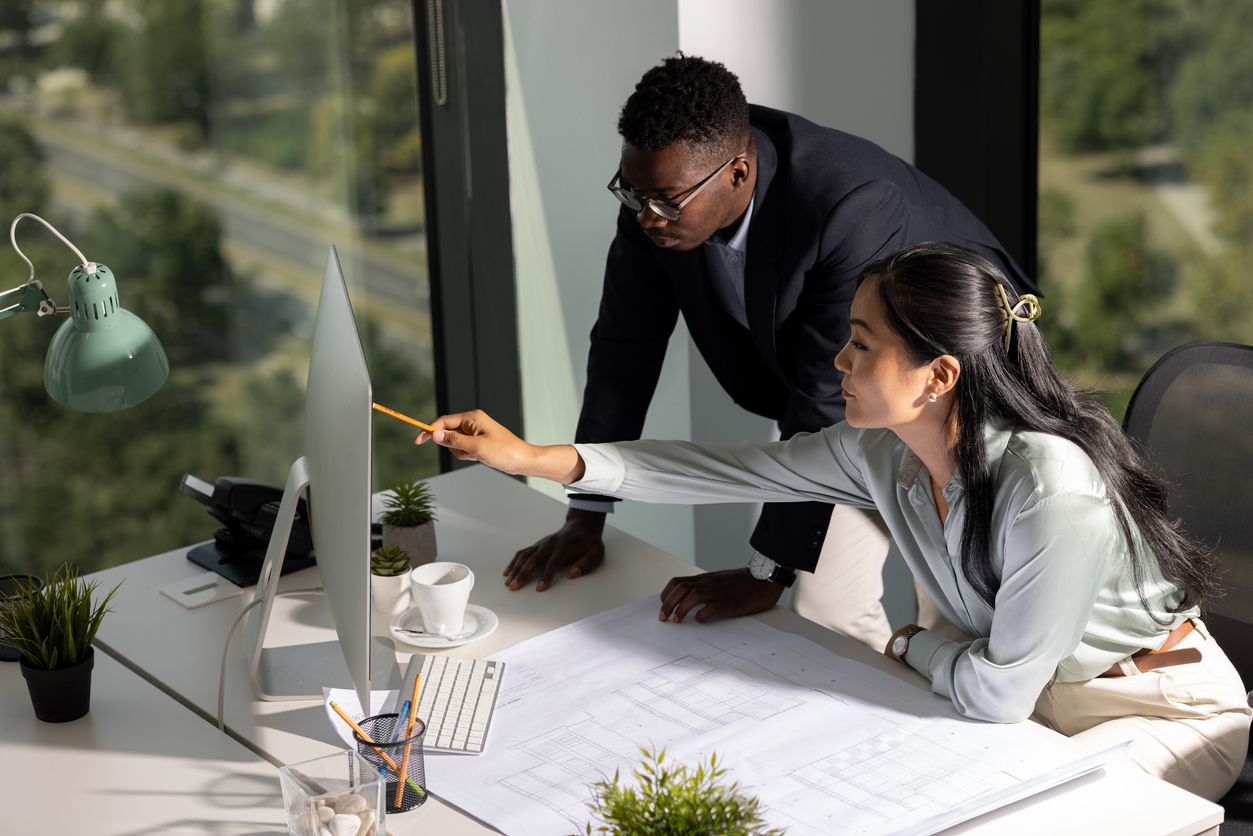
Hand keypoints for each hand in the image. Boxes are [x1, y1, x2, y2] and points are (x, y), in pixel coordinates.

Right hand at [415, 410, 584, 482]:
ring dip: (461, 452)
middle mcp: (473, 421)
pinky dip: (467, 454)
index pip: (444, 421)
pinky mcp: (479, 440)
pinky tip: (479, 457)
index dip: (429, 430)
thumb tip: (435, 434)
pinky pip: (464, 448)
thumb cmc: (504, 452)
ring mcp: (476, 431)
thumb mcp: (476, 448)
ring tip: (476, 456)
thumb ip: (453, 440)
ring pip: (455, 442)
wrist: (522, 461)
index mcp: (472, 418)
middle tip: (469, 453)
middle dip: (453, 446)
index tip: (417, 441)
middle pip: (448, 432)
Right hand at [504, 508, 605, 591]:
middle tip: (514, 587)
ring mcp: (542, 543)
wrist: (581, 526)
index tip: (539, 588)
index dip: (546, 576)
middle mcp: (550, 543)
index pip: (553, 562)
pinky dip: (514, 562)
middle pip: (534, 559)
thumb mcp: (596, 552)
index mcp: (565, 546)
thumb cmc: (589, 542)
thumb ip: (587, 563)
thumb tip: (573, 574)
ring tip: (508, 583)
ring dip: (515, 569)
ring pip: (525, 555)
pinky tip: (507, 572)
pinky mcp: (538, 544)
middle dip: (523, 574)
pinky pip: (523, 552)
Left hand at [658, 568, 784, 623]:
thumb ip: (704, 588)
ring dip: (681, 609)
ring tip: (677, 621)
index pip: (677, 582)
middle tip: (663, 617)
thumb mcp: (718, 581)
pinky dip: (702, 614)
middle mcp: (708, 584)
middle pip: (680, 588)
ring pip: (693, 595)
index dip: (666, 594)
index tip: (663, 606)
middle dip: (668, 603)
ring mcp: (719, 592)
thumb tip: (687, 601)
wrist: (762, 581)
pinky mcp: (730, 603)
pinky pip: (712, 607)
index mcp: (704, 579)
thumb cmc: (741, 583)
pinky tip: (700, 620)